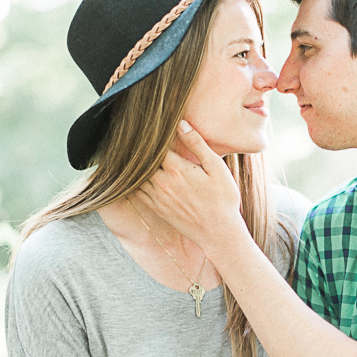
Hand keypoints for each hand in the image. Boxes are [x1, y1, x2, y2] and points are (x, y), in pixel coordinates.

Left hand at [138, 123, 243, 253]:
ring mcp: (158, 197)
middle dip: (142, 148)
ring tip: (135, 153)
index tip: (152, 126)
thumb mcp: (216, 167)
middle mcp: (162, 182)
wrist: (219, 233)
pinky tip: (136, 175)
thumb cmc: (223, 199)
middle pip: (142, 159)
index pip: (156, 145)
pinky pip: (137, 192)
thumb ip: (197, 145)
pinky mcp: (157, 208)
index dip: (153, 135)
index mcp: (177, 168)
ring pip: (137, 175)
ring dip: (136, 165)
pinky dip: (134, 182)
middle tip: (138, 137)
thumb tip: (181, 124)